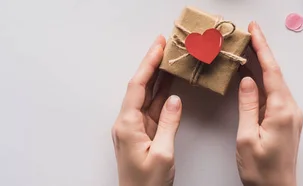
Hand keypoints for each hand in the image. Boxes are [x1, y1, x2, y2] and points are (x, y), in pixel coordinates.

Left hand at [112, 35, 180, 185]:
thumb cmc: (146, 185)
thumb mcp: (162, 154)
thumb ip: (169, 124)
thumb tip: (174, 100)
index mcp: (128, 125)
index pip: (137, 86)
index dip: (148, 64)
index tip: (158, 46)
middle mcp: (128, 123)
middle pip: (141, 87)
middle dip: (152, 65)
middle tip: (165, 45)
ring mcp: (135, 129)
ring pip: (148, 97)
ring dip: (158, 78)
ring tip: (170, 59)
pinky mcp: (143, 135)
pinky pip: (153, 109)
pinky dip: (162, 96)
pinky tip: (171, 85)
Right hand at [235, 22, 302, 185]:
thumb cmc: (262, 171)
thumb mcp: (246, 137)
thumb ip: (248, 106)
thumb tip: (247, 81)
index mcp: (282, 111)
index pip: (271, 72)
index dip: (262, 48)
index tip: (254, 31)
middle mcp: (291, 110)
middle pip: (275, 74)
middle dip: (261, 52)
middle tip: (248, 34)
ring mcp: (290, 115)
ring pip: (274, 83)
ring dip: (261, 67)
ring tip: (246, 51)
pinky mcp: (286, 121)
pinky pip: (274, 95)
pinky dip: (262, 83)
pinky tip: (252, 78)